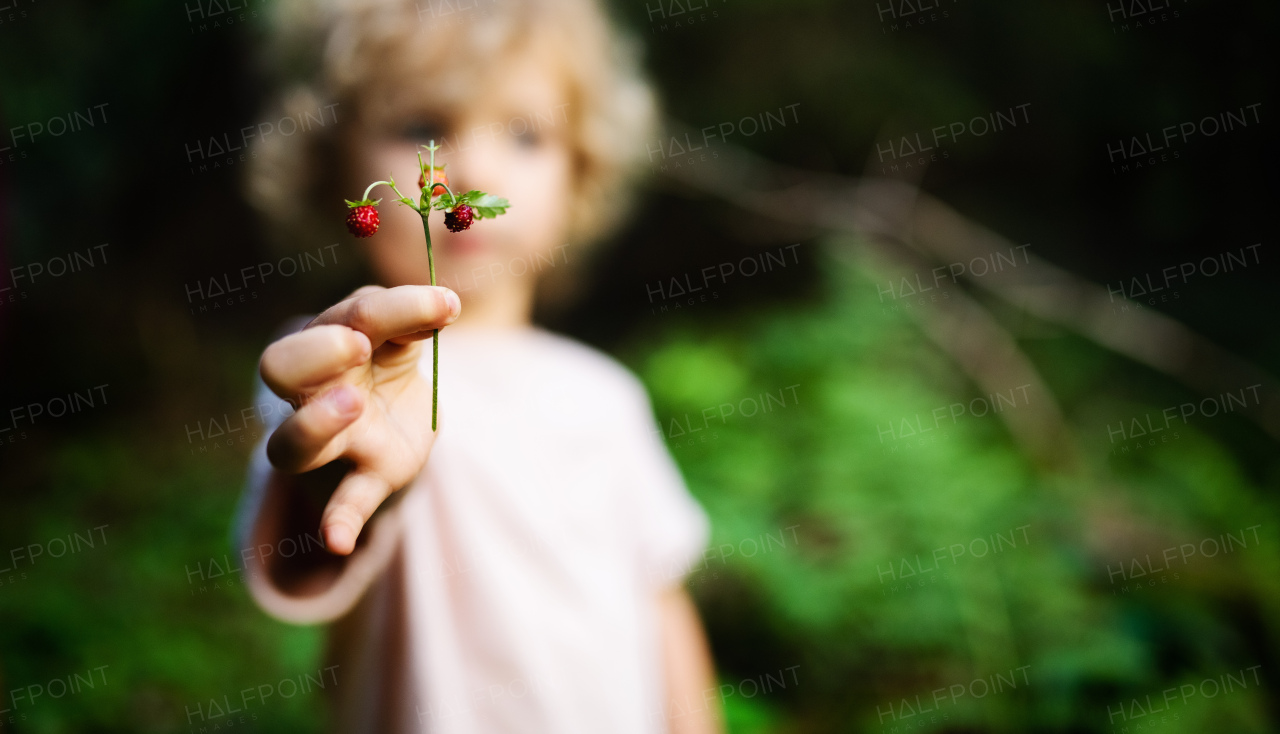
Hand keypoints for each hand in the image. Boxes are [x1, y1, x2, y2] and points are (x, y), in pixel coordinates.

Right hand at [258, 284, 459, 554]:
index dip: (385, 309)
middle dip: (315, 354)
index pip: (343, 316)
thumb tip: (443, 304)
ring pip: (291, 443)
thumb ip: (413, 319)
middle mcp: (312, 391)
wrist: (394, 420)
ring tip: (352, 405)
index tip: (441, 308)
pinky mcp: (362, 478)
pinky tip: (337, 541)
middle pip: (279, 369)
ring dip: (314, 424)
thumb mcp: (402, 333)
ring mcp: (332, 441)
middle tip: (357, 345)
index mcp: (326, 341)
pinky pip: (341, 503)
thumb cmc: (386, 361)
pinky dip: (336, 522)